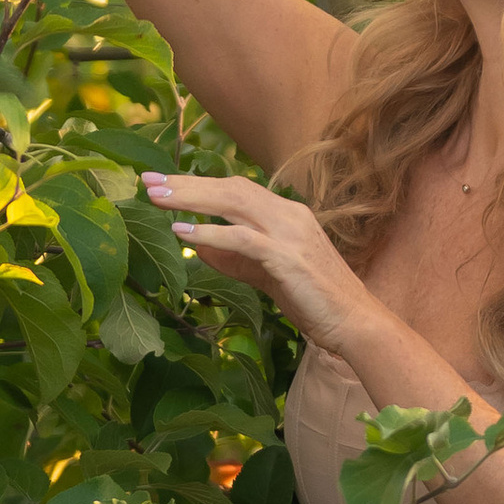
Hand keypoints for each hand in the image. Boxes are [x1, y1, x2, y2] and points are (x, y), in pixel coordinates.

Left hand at [142, 173, 374, 351]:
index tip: (162, 184)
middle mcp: (289, 215)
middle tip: (148, 182)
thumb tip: (197, 247)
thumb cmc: (314, 301)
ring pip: (235, 203)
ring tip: (157, 199)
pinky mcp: (288, 258)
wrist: (355, 322)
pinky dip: (210, 234)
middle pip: (231, 187)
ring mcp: (291, 233)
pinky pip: (243, 239)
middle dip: (187, 184)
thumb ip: (235, 259)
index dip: (199, 184)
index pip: (236, 188)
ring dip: (192, 199)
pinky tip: (183, 234)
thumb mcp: (268, 274)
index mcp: (286, 214)